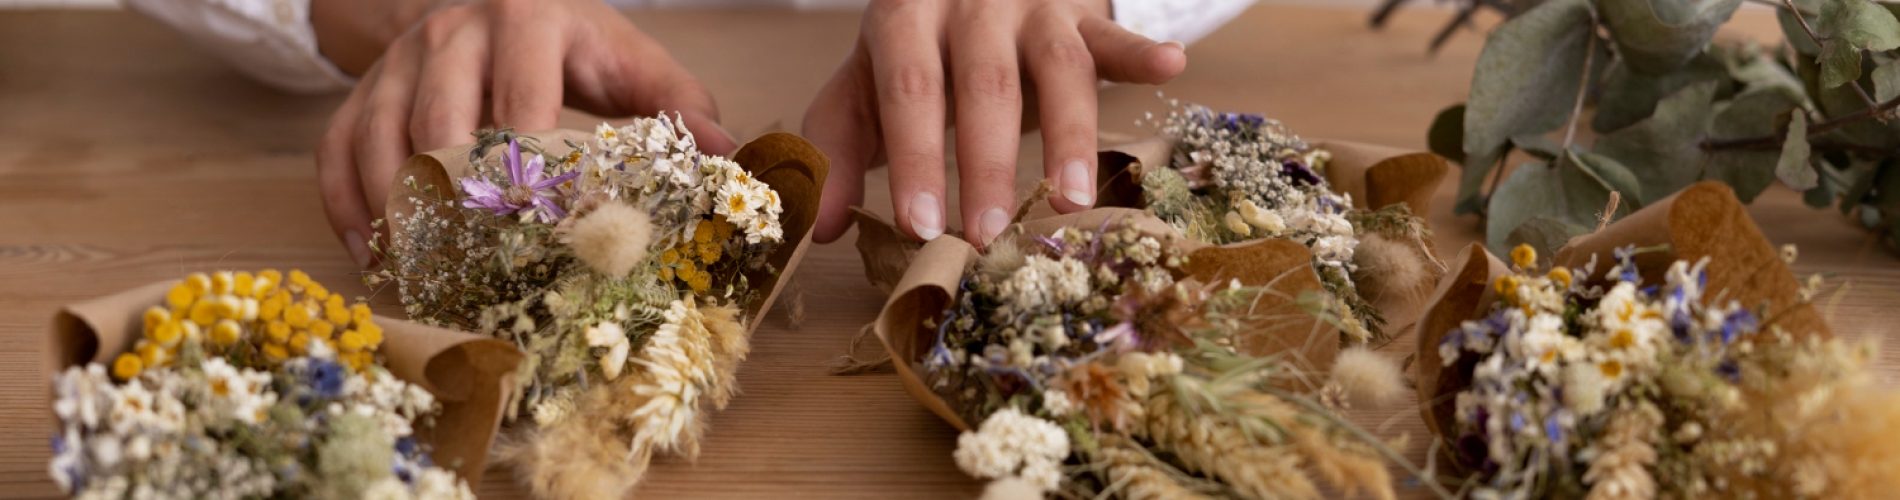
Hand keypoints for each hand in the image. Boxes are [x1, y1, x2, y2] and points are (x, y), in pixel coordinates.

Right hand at [313, 0, 735, 267]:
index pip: (523, 103)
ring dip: (400, 215)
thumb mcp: (630, 60)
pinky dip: (349, 207)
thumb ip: (678, 103)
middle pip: (439, 124)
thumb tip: (726, 155)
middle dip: (458, 203)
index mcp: (527, 22)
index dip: (533, 175)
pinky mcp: (362, 88)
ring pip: (380, 141)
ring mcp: (398, 62)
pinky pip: (337, 150)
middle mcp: (452, 35)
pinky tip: (377, 257)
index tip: (553, 237)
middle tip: (481, 271)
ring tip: (425, 277)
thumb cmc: (573, 43)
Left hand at [803, 0, 1186, 245]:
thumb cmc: (921, 47)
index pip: (909, 87)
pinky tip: (1169, 65)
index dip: (914, 156)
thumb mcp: (868, 83)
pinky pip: (1115, 34)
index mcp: (907, 15)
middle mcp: (971, 1)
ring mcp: (1035, 5)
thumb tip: (816, 226)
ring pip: (1057, 67)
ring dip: (1068, 135)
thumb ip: (838, 146)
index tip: (920, 224)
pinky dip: (1140, 52)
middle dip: (985, 164)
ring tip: (1070, 199)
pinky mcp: (1086, 13)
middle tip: (984, 236)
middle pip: (984, 84)